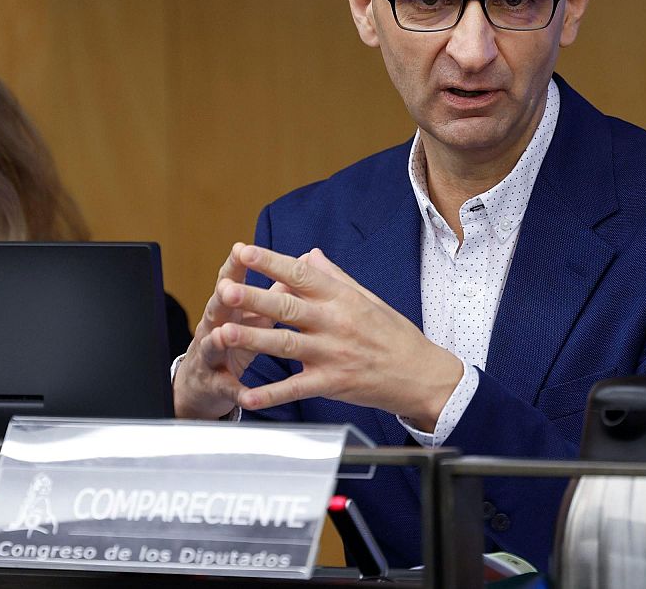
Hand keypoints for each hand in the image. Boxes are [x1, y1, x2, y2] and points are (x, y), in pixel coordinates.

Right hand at [173, 243, 281, 419]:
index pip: (230, 282)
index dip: (235, 266)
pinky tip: (245, 394)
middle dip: (221, 299)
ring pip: (212, 346)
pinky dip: (235, 391)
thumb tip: (299, 263)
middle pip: (216, 310)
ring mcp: (211, 357)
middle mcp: (214, 328)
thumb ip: (274, 291)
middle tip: (228, 289)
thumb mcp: (253, 315)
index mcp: (229, 308)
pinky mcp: (215, 385)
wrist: (203, 383)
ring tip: (222, 335)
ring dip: (217, 340)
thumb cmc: (235, 340)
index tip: (241, 248)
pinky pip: (226, 388)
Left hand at [210, 245, 463, 429]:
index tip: (243, 251)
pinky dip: (271, 394)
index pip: (300, 275)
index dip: (270, 262)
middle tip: (224, 289)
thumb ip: (334, 277)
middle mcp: (336, 323)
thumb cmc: (394, 334)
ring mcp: (333, 354)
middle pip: (287, 308)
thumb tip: (307, 255)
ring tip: (223, 333)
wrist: (422, 375)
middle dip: (253, 298)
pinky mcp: (333, 383)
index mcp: (342, 298)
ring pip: (286, 345)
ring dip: (253, 339)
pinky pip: (297, 389)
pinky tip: (247, 395)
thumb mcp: (367, 298)